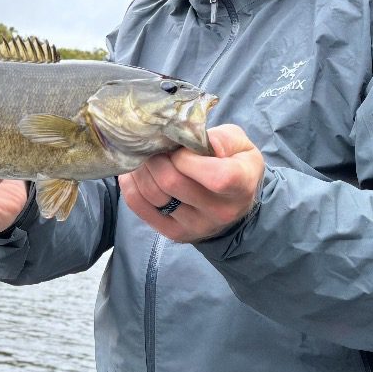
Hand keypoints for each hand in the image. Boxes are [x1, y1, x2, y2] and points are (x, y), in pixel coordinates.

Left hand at [120, 124, 264, 242]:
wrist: (233, 203)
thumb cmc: (235, 164)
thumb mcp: (240, 143)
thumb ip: (220, 138)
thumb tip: (190, 138)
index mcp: (241, 186)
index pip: (216, 177)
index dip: (188, 158)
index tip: (181, 148)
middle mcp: (220, 212)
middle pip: (172, 182)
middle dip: (157, 157)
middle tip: (155, 145)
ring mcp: (195, 226)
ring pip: (152, 193)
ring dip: (142, 168)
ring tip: (146, 156)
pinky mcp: (173, 233)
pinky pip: (139, 205)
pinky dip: (131, 184)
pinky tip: (137, 172)